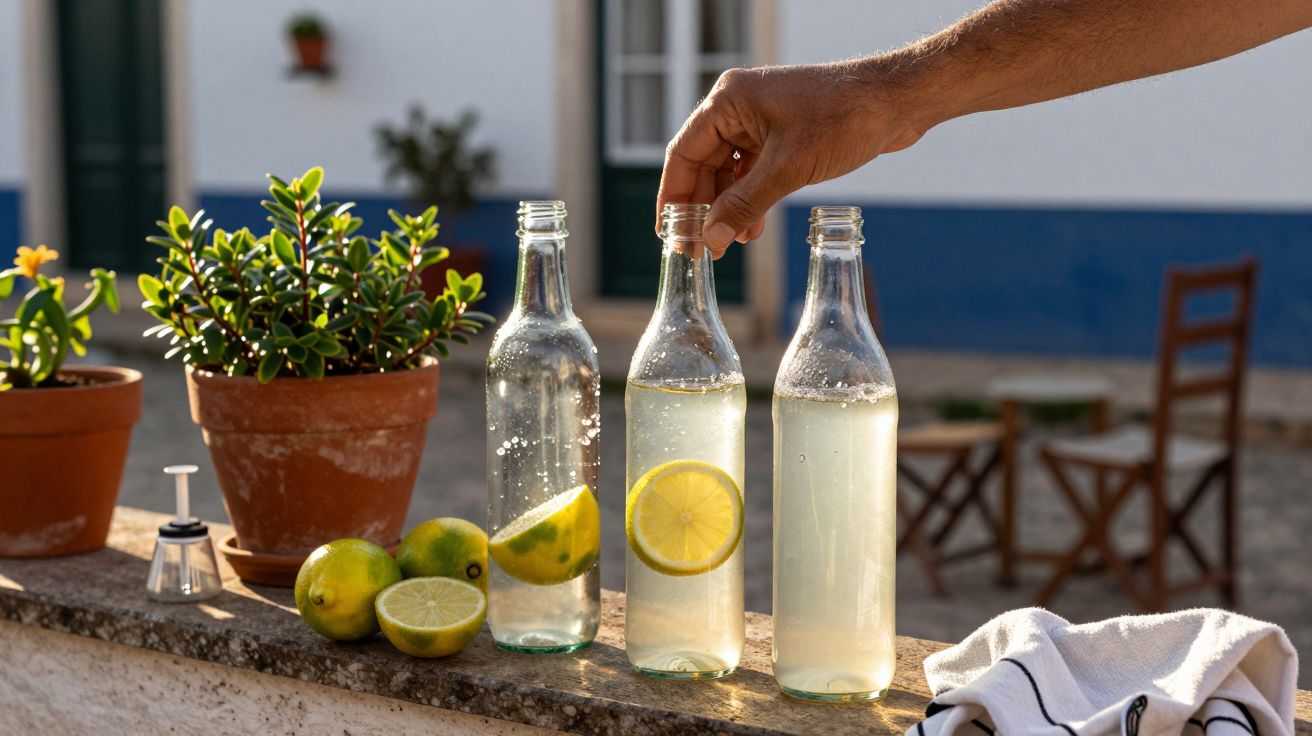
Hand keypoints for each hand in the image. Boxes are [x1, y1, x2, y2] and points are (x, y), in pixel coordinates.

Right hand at [656, 59, 932, 258]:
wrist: (897, 102)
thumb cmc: (844, 118)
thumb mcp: (788, 168)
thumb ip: (745, 205)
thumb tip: (711, 240)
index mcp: (728, 101)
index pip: (683, 154)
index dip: (673, 197)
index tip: (667, 234)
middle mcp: (738, 108)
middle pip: (703, 166)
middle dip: (703, 208)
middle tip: (700, 249)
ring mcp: (760, 122)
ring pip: (729, 172)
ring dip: (728, 209)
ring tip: (730, 245)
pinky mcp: (782, 135)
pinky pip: (753, 172)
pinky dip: (750, 200)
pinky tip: (752, 229)